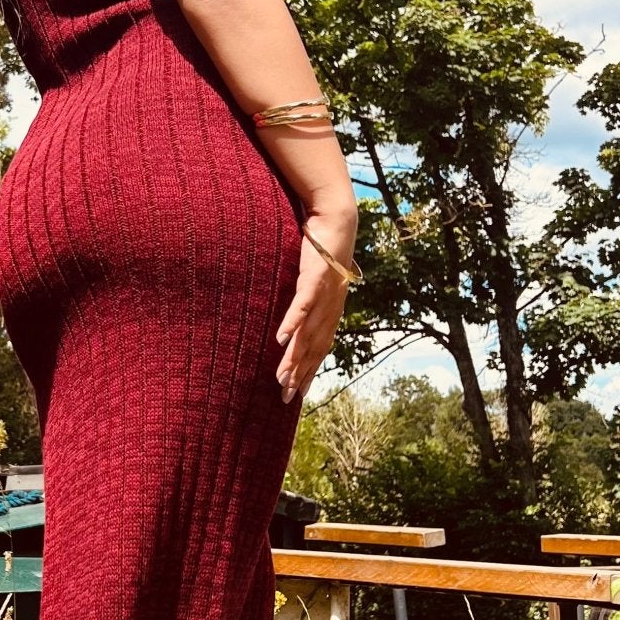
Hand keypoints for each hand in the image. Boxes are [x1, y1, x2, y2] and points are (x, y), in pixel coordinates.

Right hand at [274, 235, 347, 405]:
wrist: (338, 222)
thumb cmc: (324, 251)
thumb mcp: (316, 281)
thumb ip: (308, 300)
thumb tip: (298, 314)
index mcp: (330, 312)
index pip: (320, 349)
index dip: (310, 373)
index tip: (298, 395)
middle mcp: (330, 309)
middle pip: (313, 348)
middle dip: (300, 374)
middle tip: (286, 398)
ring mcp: (323, 295)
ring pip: (307, 332)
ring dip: (295, 356)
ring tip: (282, 379)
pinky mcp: (315, 278)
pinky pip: (302, 304)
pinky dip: (293, 322)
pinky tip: (281, 339)